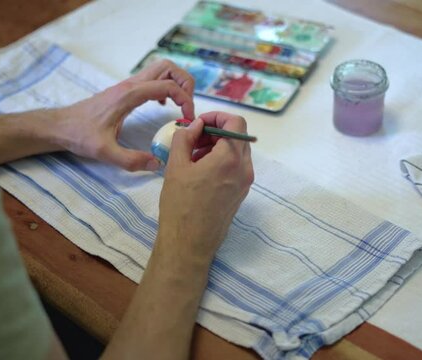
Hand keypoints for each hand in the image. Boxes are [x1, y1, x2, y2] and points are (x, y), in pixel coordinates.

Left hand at [55, 60, 194, 170]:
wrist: (59, 126)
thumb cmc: (80, 135)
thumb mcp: (105, 152)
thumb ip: (131, 160)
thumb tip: (157, 164)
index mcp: (129, 95)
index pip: (167, 85)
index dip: (185, 99)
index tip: (188, 118)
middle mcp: (130, 85)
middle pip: (167, 67)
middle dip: (184, 82)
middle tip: (187, 106)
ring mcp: (127, 85)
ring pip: (160, 70)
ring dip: (176, 83)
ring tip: (179, 105)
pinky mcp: (125, 91)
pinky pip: (151, 79)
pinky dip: (164, 87)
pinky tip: (161, 105)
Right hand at [155, 112, 254, 266]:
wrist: (189, 243)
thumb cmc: (180, 204)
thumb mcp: (176, 166)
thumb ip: (185, 138)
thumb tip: (195, 125)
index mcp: (230, 158)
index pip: (235, 122)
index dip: (216, 117)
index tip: (198, 124)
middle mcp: (244, 169)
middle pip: (238, 136)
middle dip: (216, 131)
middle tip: (193, 139)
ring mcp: (246, 182)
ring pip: (237, 151)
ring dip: (218, 146)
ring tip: (193, 156)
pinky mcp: (241, 193)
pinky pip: (236, 167)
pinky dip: (221, 160)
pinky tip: (200, 171)